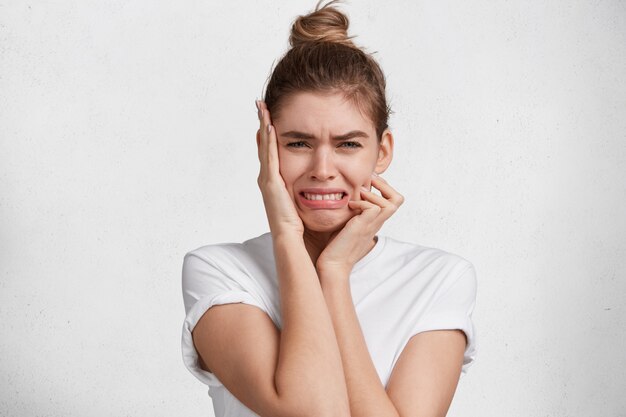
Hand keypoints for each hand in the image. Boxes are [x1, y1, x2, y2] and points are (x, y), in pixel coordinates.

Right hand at [255, 100, 303, 236]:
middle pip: (263, 144)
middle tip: (260, 104)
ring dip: (263, 125)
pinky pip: (270, 156)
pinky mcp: (271, 183)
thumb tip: (326, 182)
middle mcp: (267, 178)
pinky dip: (269, 141)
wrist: (291, 240)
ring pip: (264, 146)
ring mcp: (267, 180)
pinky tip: (269, 126)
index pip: (271, 152)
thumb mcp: (303, 201)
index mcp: (275, 182)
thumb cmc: (300, 226)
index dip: (268, 134)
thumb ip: (308, 189)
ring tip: (262, 107)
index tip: (269, 116)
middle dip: (262, 123)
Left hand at [316, 173, 403, 276]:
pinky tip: (350, 206)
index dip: (385, 188)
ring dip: (374, 193)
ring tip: (359, 194)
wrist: (333, 264)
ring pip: (391, 203)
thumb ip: (353, 213)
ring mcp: (372, 225)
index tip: (369, 183)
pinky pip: (373, 207)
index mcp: (375, 221)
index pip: (393, 201)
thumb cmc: (337, 246)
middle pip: (398, 200)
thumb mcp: (347, 223)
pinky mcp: (362, 227)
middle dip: (386, 185)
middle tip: (370, 182)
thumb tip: (347, 198)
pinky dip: (362, 202)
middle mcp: (377, 223)